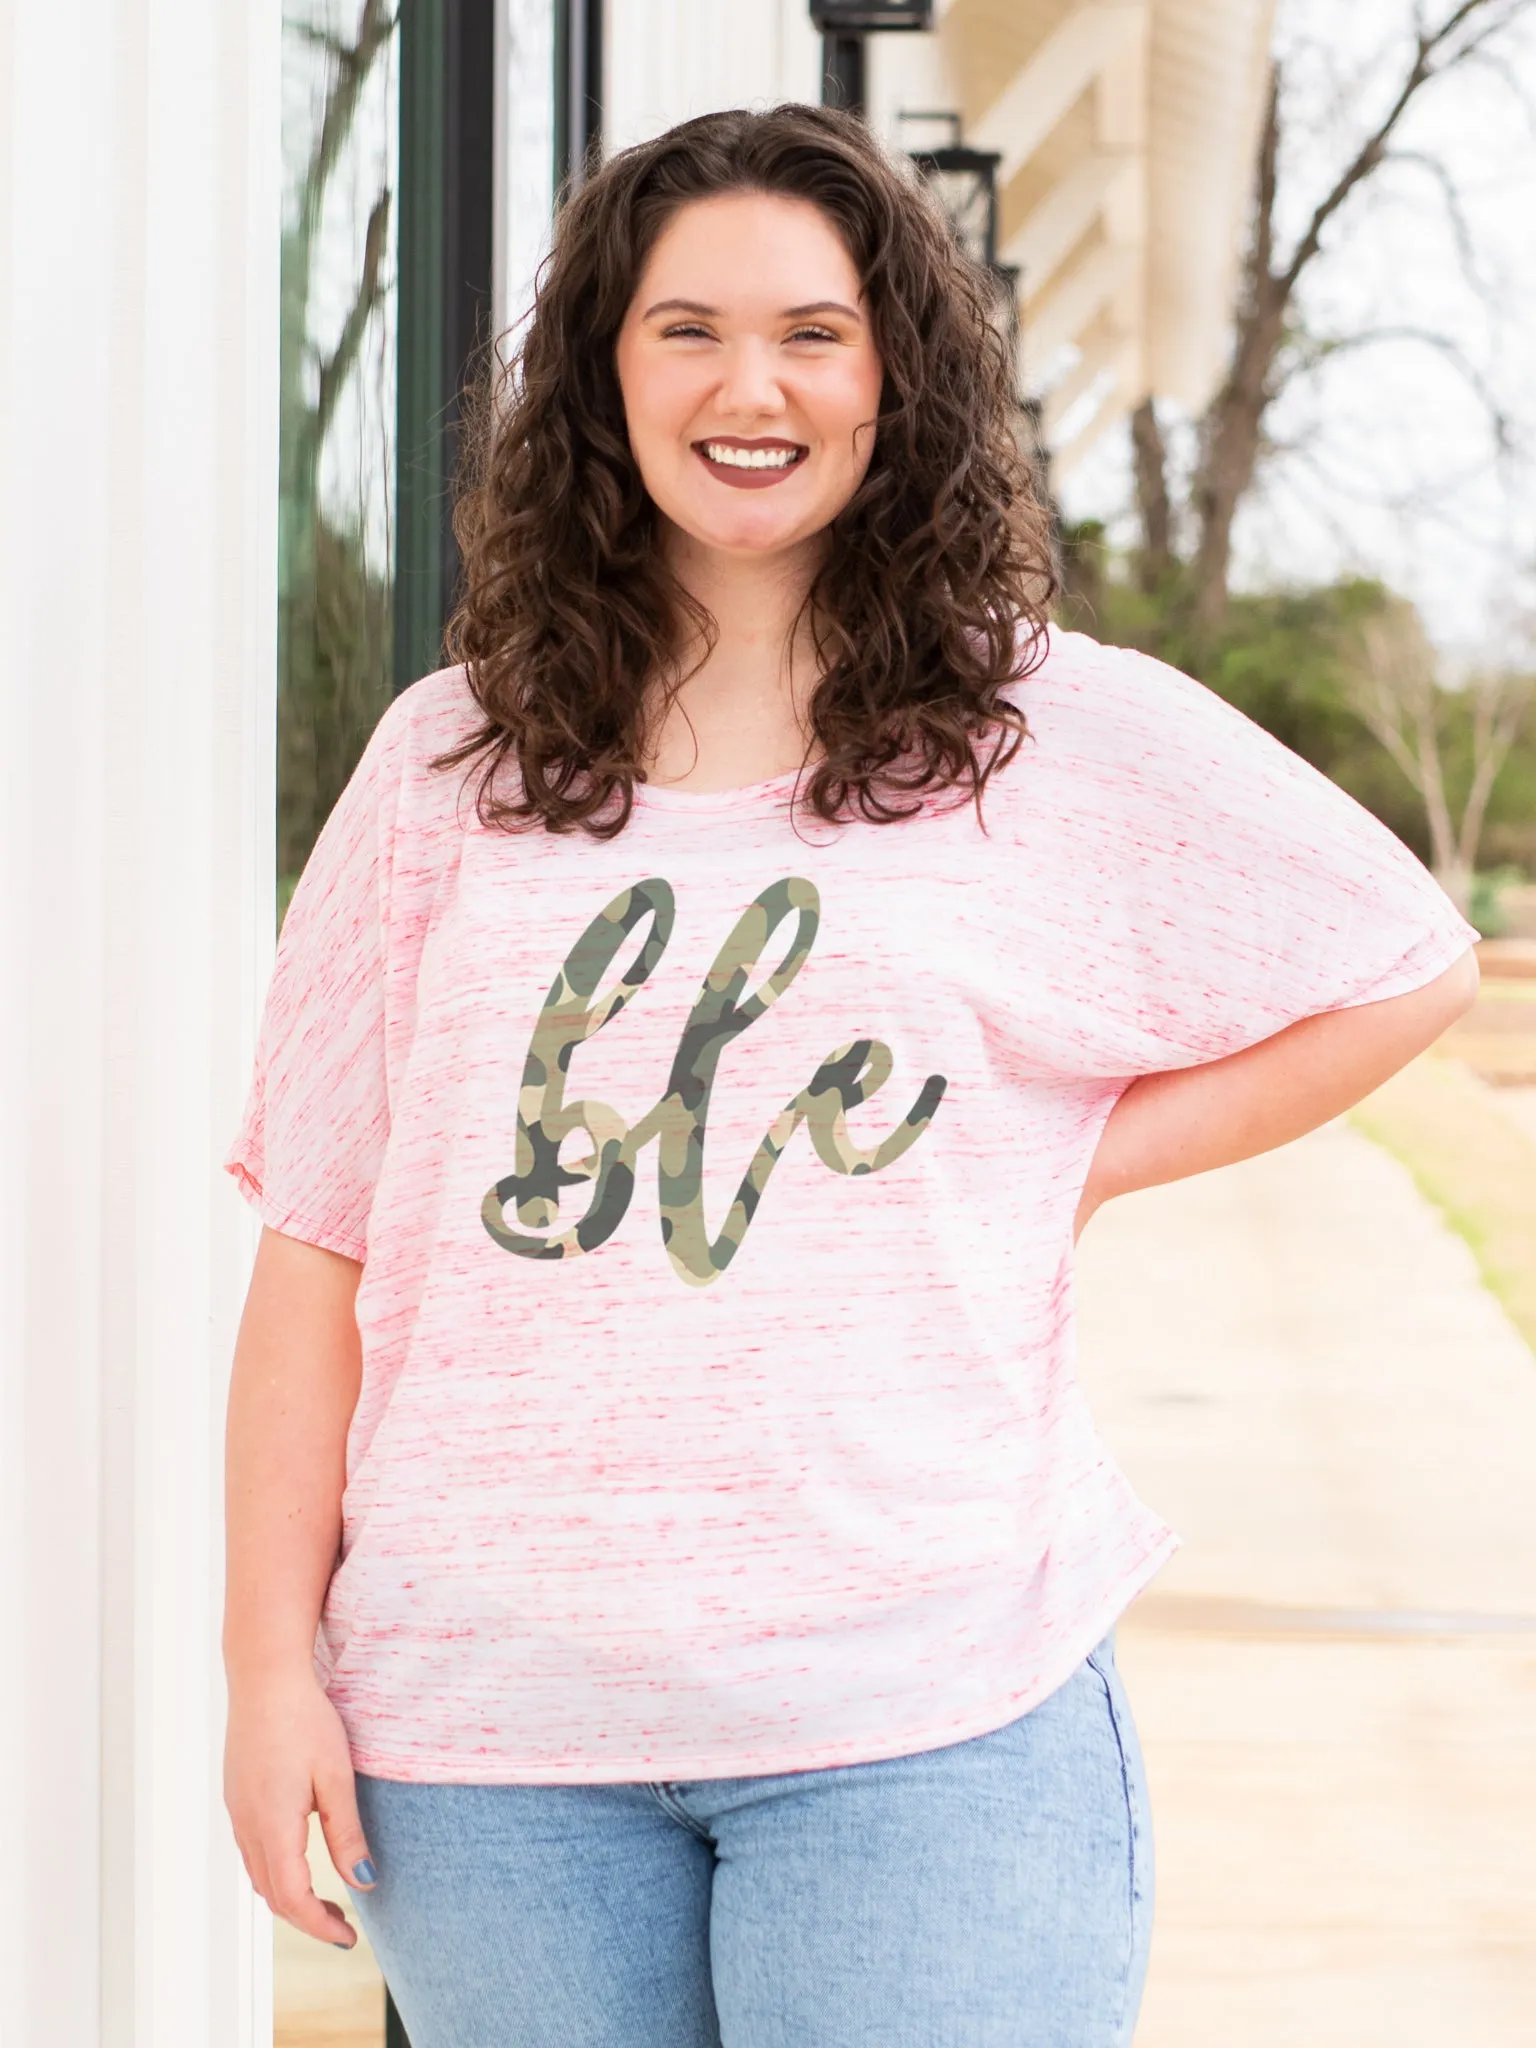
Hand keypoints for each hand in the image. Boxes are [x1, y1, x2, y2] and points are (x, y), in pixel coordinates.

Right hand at [224, 1667, 376, 1947]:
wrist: (265, 1676)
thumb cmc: (305, 1720)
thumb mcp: (336, 1777)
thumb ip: (347, 1834)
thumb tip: (363, 1882)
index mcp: (273, 1825)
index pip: (293, 1899)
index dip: (319, 1926)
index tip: (348, 1938)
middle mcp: (248, 1825)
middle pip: (272, 1894)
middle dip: (306, 1918)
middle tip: (343, 1926)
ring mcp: (237, 1811)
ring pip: (259, 1874)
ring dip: (289, 1896)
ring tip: (325, 1899)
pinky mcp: (236, 1797)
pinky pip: (252, 1851)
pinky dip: (276, 1870)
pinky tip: (300, 1859)